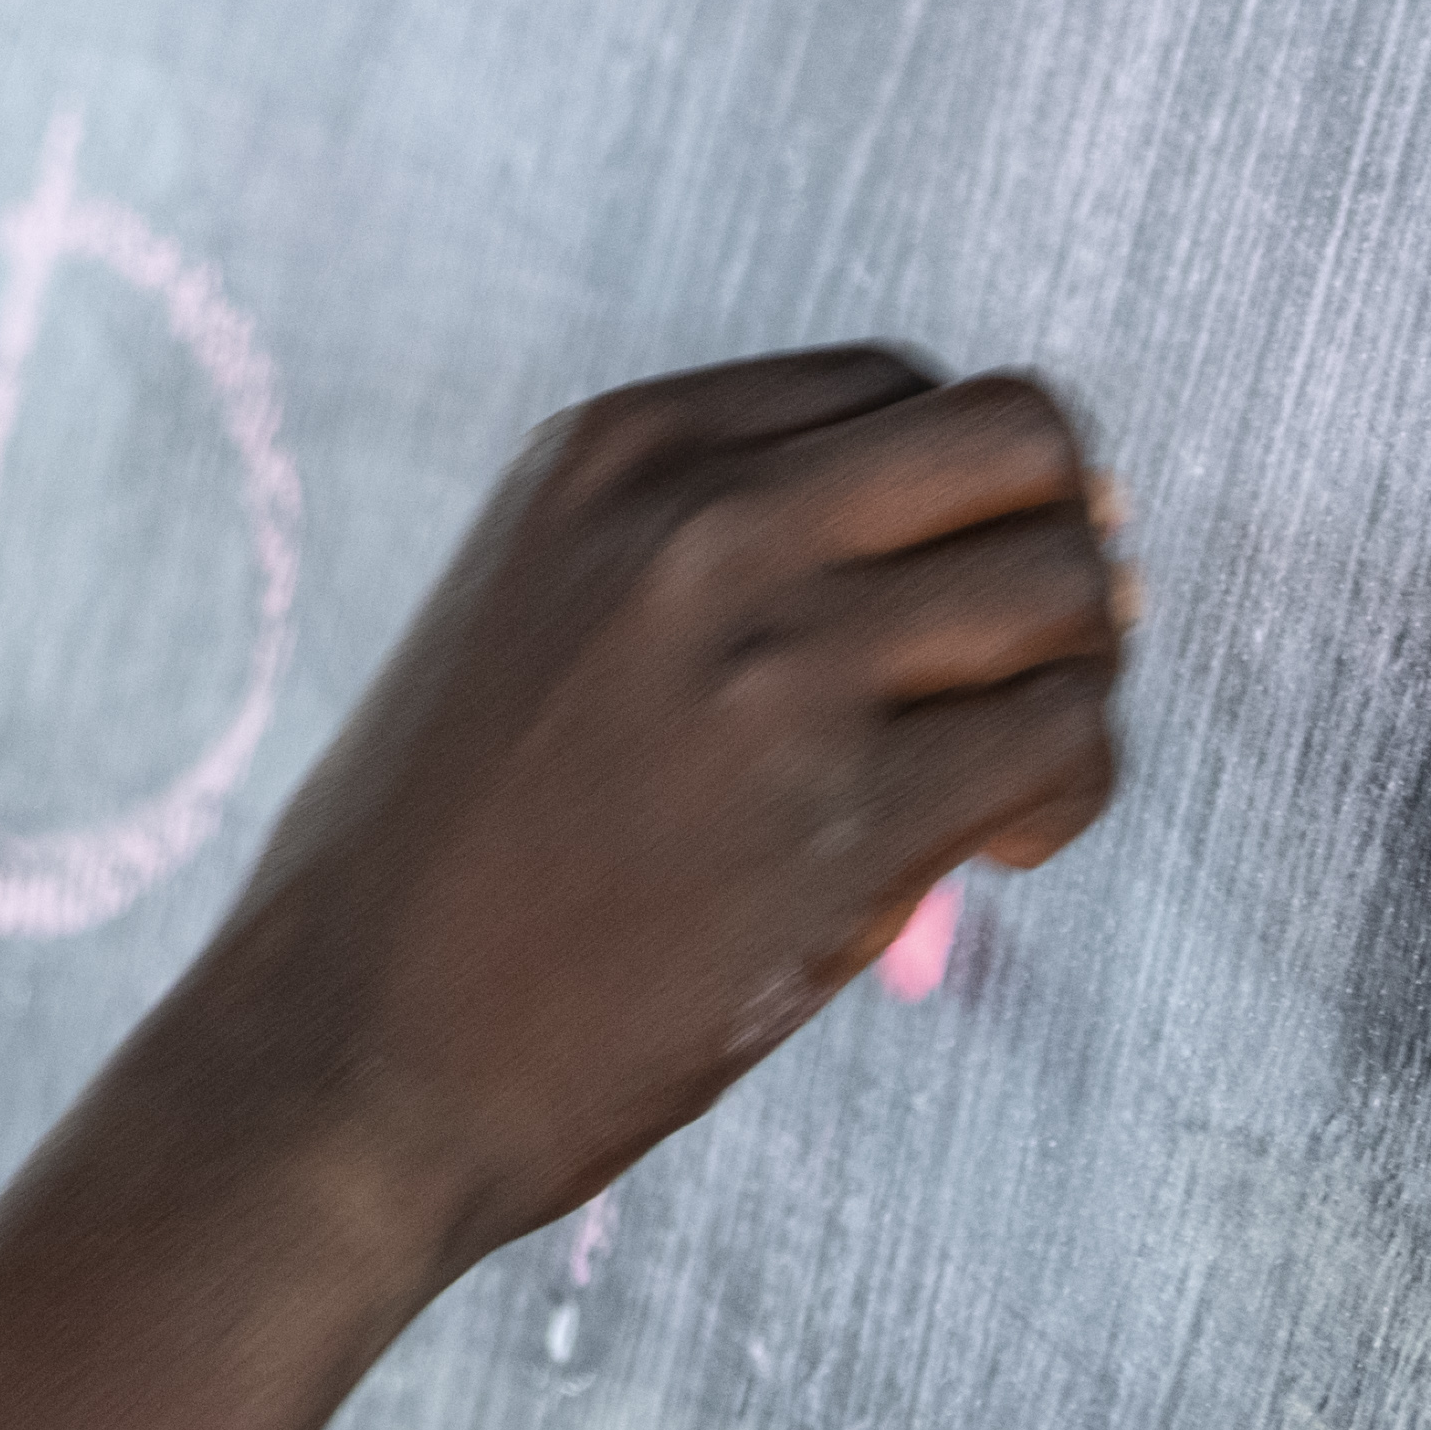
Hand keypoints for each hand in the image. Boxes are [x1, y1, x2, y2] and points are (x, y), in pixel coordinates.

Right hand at [168, 346, 1127, 1283]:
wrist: (357, 1047)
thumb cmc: (438, 858)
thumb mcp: (534, 611)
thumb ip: (695, 551)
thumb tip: (953, 565)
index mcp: (613, 451)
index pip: (893, 382)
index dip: (952, 491)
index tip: (943, 591)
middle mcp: (703, 522)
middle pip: (1018, 439)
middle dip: (1054, 543)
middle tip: (1019, 661)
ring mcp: (780, 658)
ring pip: (1073, 584)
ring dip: (1074, 677)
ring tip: (996, 775)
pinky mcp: (850, 810)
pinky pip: (1069, 740)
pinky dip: (1066, 794)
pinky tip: (989, 849)